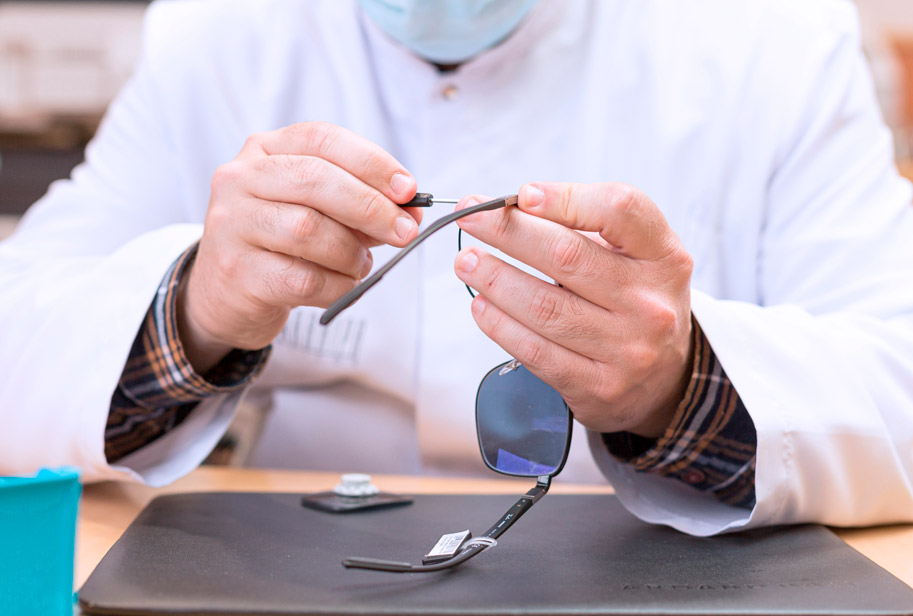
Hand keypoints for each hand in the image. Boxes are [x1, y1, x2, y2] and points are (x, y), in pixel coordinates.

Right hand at [179, 122, 421, 372]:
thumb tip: (411, 210)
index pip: (322, 139)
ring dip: (351, 252)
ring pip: (308, 230)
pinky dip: (337, 285)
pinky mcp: (236, 272)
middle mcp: (240, 179)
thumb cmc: (279, 243)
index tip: (408, 189)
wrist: (225, 294)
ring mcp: (231, 225)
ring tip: (360, 264)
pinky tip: (342, 285)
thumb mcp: (317, 210)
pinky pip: (303, 278)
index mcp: (263, 150)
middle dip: (371, 207)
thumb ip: (361, 204)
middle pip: (316, 180)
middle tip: (404, 231)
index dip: (371, 161)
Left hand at [453, 183, 693, 437]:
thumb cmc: (636, 301)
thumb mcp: (636, 257)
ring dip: (494, 279)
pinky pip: (536, 351)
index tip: (522, 194)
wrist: (666, 379)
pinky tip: (481, 306)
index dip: (566, 197)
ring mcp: (627, 349)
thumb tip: (513, 208)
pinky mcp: (599, 387)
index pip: (620, 210)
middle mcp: (650, 303)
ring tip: (467, 262)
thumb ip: (587, 228)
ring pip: (544, 306)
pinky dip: (500, 325)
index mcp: (664, 258)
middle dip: (508, 232)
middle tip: (470, 219)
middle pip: (567, 256)